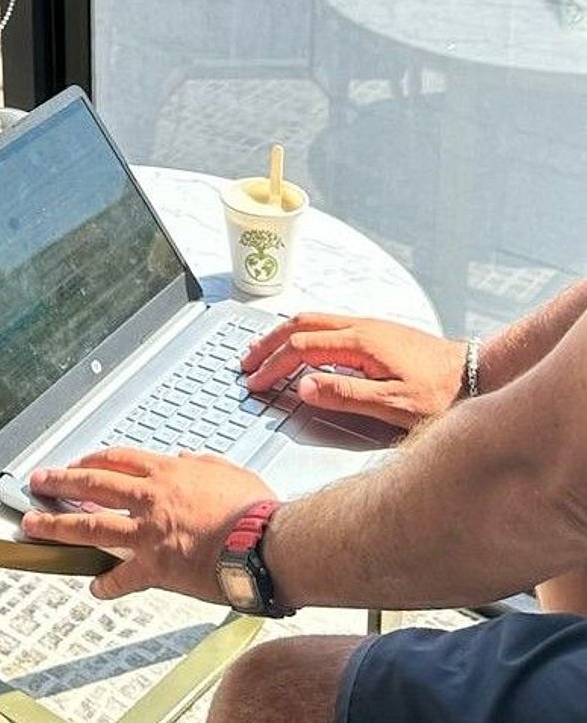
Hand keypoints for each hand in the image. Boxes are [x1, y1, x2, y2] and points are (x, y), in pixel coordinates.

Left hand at [20, 448, 272, 601]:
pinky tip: (94, 587)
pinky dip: (106, 584)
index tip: (76, 464)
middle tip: (38, 482)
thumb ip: (202, 463)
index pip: (117, 460)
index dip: (91, 461)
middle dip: (58, 482)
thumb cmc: (256, 511)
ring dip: (57, 525)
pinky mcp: (155, 566)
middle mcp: (150, 498)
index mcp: (168, 473)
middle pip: (91, 484)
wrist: (268, 544)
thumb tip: (187, 458)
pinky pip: (122, 577)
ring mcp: (148, 533)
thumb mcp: (228, 471)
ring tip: (33, 525)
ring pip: (89, 525)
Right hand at [240, 312, 465, 429]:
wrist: (476, 373)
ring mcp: (368, 325)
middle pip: (298, 325)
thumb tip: (302, 388)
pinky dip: (301, 333)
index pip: (300, 349)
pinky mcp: (375, 330)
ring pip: (311, 319)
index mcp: (360, 343)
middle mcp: (360, 327)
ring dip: (282, 335)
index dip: (273, 367)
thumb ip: (345, 394)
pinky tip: (300, 347)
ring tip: (263, 352)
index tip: (256, 383)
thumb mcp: (393, 403)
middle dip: (267, 343)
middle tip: (246, 362)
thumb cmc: (441, 393)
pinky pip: (326, 323)